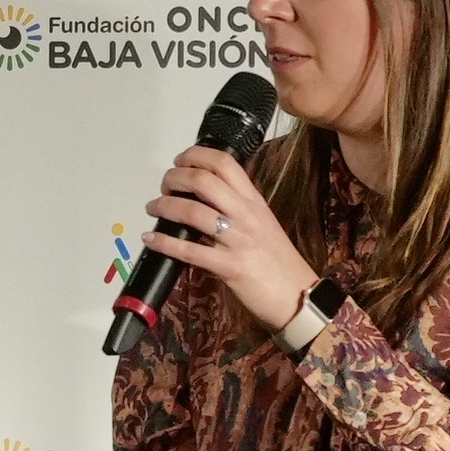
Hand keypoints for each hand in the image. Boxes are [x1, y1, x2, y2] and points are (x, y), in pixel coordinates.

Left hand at [136, 143, 318, 333]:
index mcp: (254, 201)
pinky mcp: (230, 266)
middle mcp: (246, 214)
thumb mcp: (262, 224)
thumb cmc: (278, 261)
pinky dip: (164, 243)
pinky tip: (151, 238)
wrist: (298, 295)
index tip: (180, 161)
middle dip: (175, 177)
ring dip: (164, 206)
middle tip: (165, 186)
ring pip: (193, 211)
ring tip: (153, 208)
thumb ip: (236, 208)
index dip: (196, 155)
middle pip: (204, 180)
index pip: (225, 164)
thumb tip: (204, 198)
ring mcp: (238, 240)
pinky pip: (189, 251)